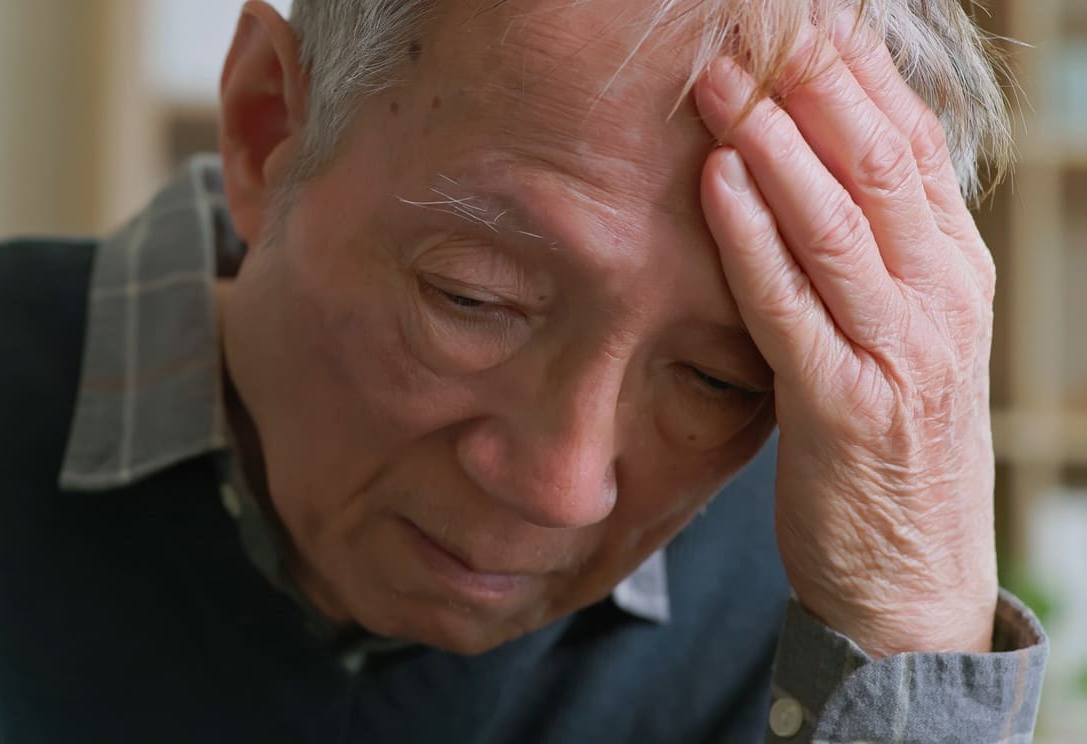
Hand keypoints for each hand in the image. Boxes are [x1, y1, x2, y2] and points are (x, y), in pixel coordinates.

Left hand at [692, 14, 998, 657]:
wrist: (912, 580)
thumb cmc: (887, 450)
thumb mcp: (900, 338)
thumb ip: (868, 260)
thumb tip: (807, 173)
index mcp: (954, 272)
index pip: (907, 143)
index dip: (852, 72)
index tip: (798, 20)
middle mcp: (942, 298)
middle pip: (877, 161)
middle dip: (809, 83)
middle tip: (751, 24)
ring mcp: (902, 352)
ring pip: (841, 219)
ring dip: (774, 139)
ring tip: (717, 79)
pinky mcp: (847, 407)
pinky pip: (793, 304)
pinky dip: (754, 236)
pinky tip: (717, 181)